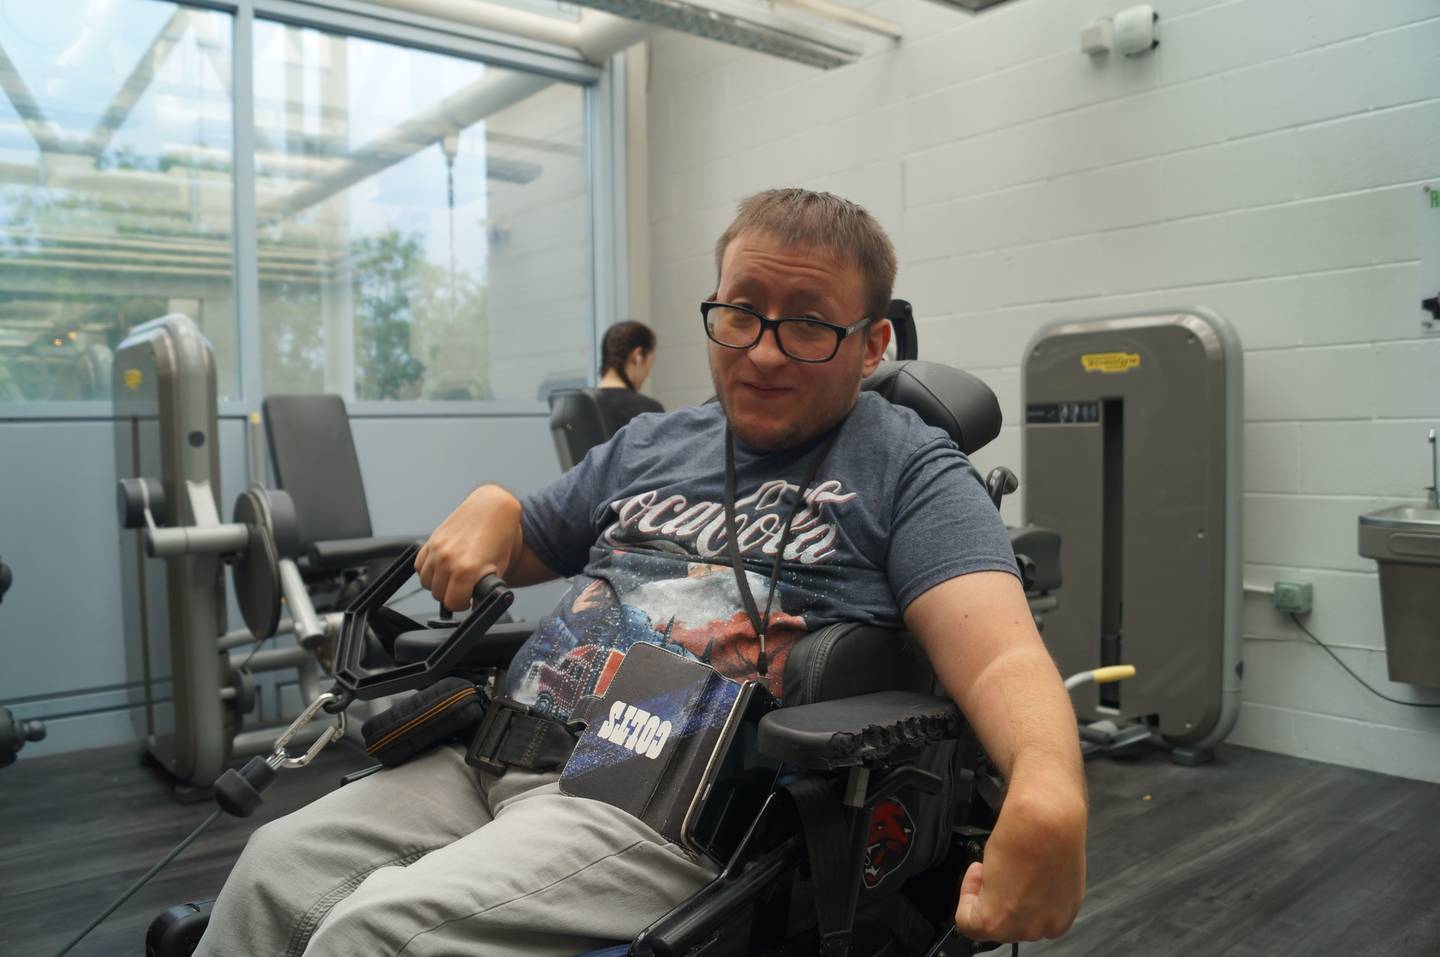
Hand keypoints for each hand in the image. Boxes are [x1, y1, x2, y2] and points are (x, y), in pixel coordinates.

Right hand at [415, 485, 521, 611]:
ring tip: (453, 576)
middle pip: (438, 594)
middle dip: (451, 593)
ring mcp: (437, 549)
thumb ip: (485, 592)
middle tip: (464, 586)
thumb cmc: (499, 537)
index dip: (462, 603)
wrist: (492, 509)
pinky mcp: (430, 540)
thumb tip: (475, 607)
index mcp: (466, 569)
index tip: (468, 598)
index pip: (452, 603)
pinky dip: (428, 570)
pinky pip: (419, 565)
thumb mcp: (499, 569)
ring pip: (426, 582)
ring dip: (438, 583)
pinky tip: (443, 566)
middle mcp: (448, 559)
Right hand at [953, 788, 1085, 943]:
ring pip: (989, 925)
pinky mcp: (995, 920)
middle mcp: (1045, 925)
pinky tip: (976, 872)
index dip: (1011, 898)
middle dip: (995, 898)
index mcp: (1063, 915)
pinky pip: (968, 922)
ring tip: (987, 867)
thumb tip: (1021, 885)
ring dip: (980, 896)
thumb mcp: (1051, 870)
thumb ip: (1037, 889)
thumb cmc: (1052, 830)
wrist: (1044, 818)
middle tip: (992, 872)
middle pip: (1008, 926)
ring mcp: (1021, 926)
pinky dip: (965, 897)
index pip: (1028, 922)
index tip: (1006, 881)